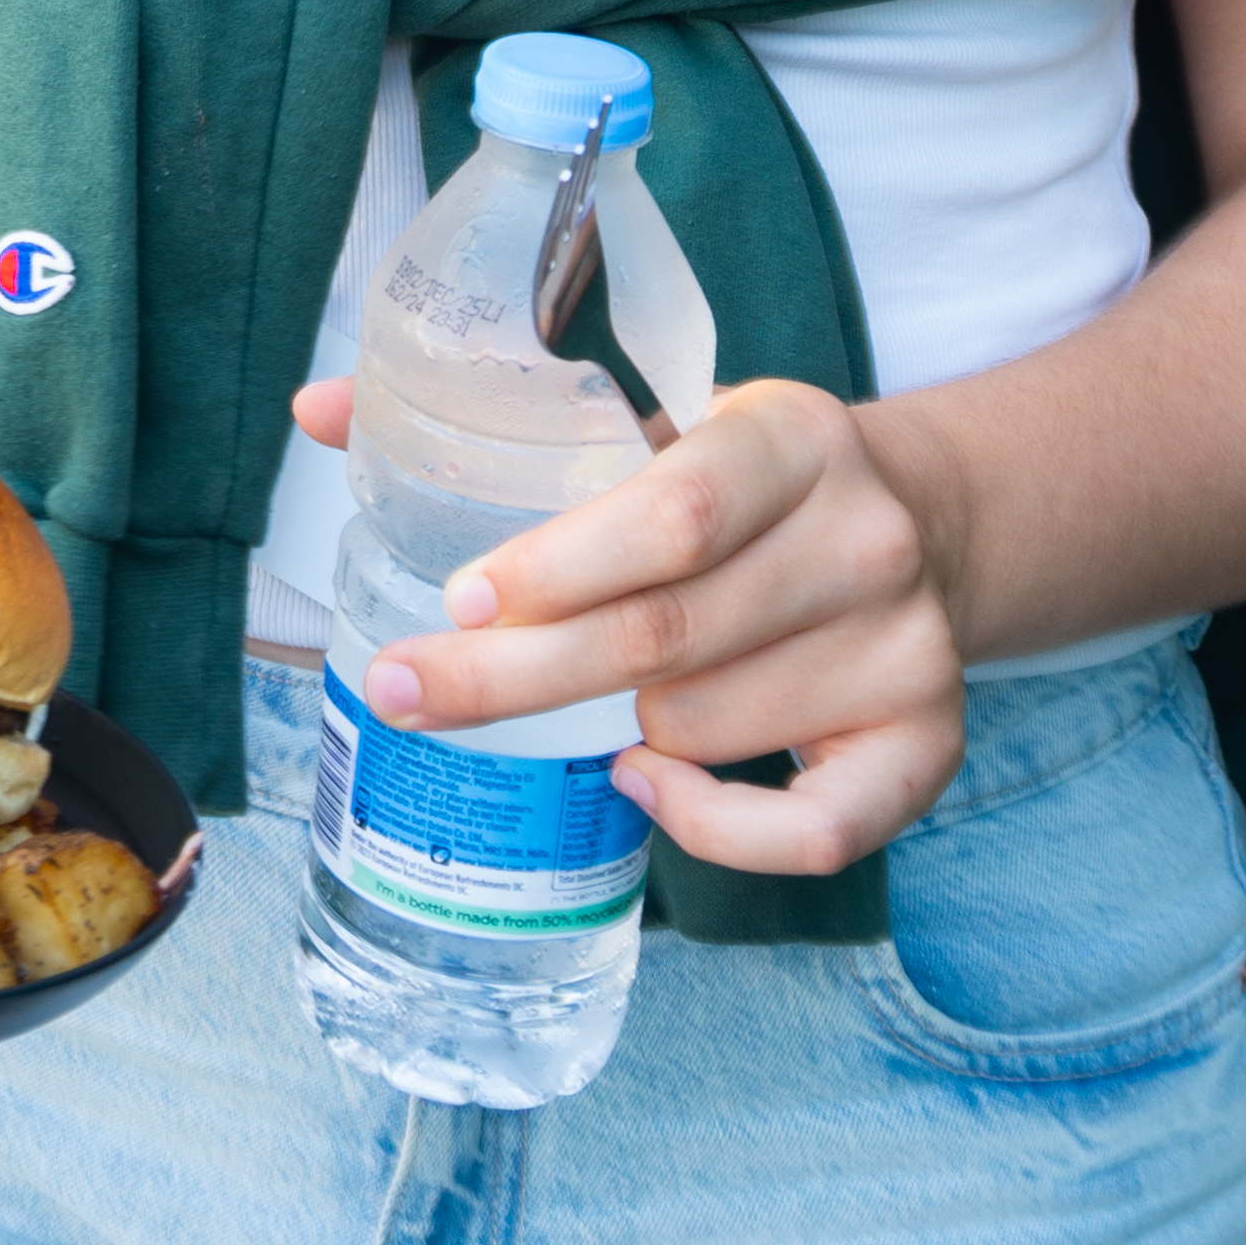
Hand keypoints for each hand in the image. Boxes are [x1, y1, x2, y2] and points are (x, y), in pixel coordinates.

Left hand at [292, 373, 967, 873]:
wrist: (929, 520)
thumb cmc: (747, 480)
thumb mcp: (657, 416)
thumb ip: (499, 418)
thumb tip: (316, 412)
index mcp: (790, 437)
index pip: (675, 511)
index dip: (558, 566)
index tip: (457, 599)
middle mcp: (864, 541)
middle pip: (667, 635)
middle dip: (514, 676)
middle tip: (408, 691)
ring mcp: (905, 650)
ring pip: (708, 727)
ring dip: (614, 730)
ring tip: (581, 701)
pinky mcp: (928, 744)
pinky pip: (809, 832)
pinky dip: (714, 829)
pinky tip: (649, 784)